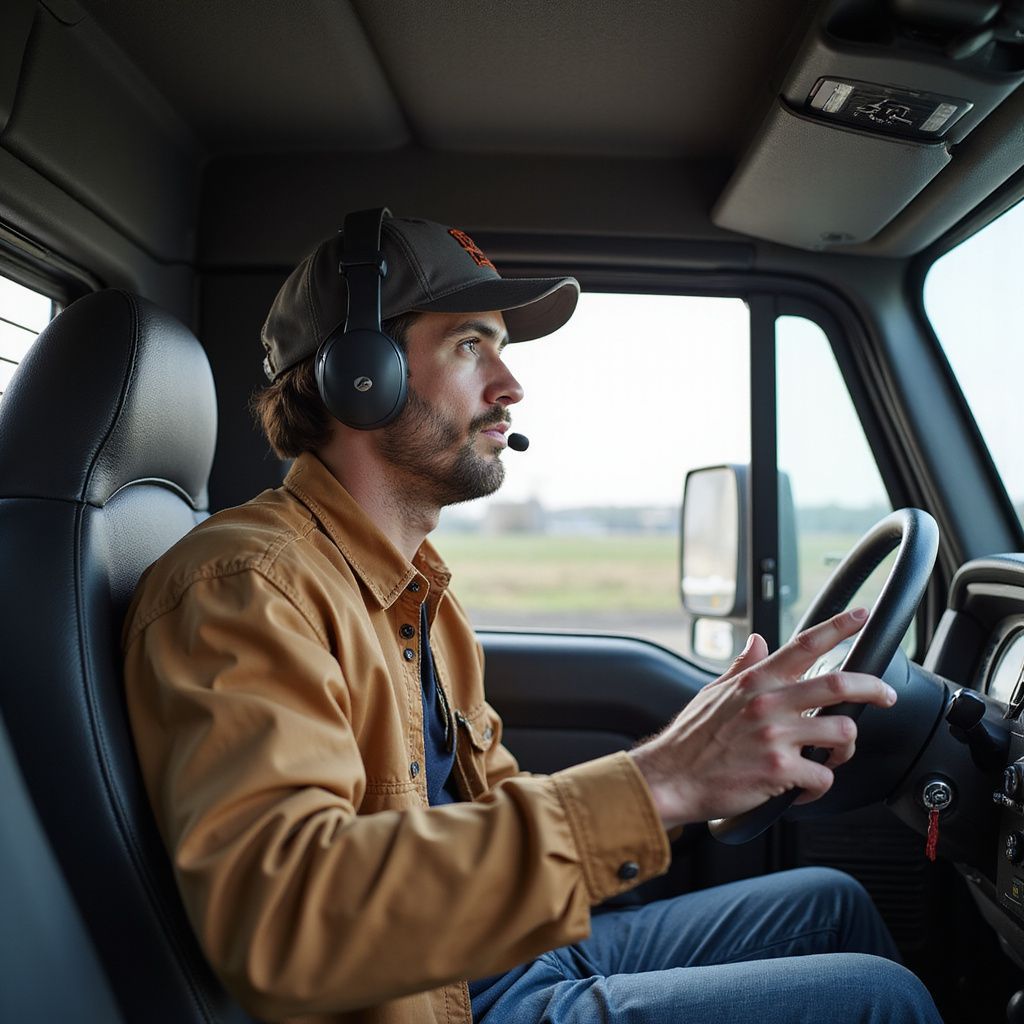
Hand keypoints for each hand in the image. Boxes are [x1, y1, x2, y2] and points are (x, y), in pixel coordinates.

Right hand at [628, 608, 897, 830]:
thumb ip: (743, 668)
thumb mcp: (713, 693)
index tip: (861, 615)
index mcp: (755, 682)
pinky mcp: (778, 772)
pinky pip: (822, 777)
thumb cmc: (690, 739)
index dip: (838, 627)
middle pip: (838, 685)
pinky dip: (819, 786)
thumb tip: (760, 642)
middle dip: (873, 688)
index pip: (803, 645)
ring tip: (832, 757)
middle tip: (886, 695)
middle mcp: (768, 704)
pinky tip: (805, 789)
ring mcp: (775, 737)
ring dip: (845, 748)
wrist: (670, 778)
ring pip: (841, 733)